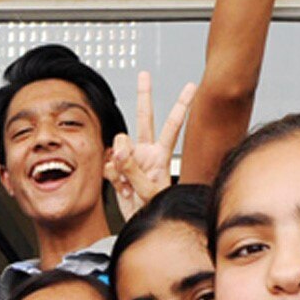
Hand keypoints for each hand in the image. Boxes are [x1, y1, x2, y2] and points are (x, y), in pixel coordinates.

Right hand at [105, 74, 196, 220]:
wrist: (139, 223)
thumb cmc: (152, 209)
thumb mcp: (147, 191)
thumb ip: (132, 169)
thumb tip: (118, 150)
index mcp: (160, 155)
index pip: (172, 126)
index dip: (181, 105)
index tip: (191, 86)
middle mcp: (145, 152)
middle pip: (145, 119)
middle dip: (145, 96)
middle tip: (144, 76)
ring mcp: (130, 160)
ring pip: (118, 145)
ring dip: (118, 163)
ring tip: (127, 183)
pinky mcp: (117, 169)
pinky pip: (107, 165)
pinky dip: (111, 177)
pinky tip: (121, 186)